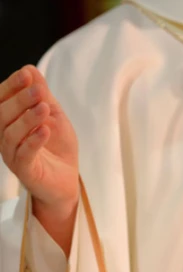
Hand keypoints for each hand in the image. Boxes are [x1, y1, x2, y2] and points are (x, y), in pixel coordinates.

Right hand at [0, 65, 78, 253]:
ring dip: (28, 119)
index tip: (27, 74)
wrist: (66, 180)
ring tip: (44, 108)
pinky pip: (24, 154)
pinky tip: (45, 131)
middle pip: (3, 115)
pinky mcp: (25, 170)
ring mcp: (13, 154)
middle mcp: (5, 137)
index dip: (11, 86)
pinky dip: (34, 141)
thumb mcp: (54, 117)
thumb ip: (43, 96)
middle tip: (37, 90)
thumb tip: (31, 69)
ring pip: (11, 134)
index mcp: (9, 122)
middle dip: (20, 100)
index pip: (2, 100)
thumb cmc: (57, 147)